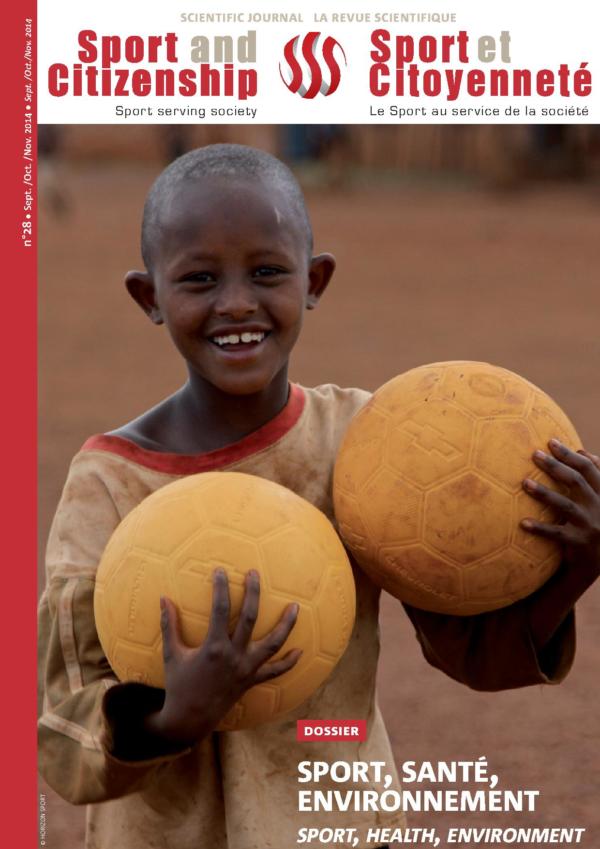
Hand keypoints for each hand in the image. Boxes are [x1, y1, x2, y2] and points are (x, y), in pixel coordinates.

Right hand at [145, 569, 300, 745]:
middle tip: (254, 574)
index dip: (220, 588)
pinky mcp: (252, 681)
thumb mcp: (172, 654)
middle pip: (250, 618)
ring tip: (295, 607)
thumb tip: (163, 598)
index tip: (220, 571)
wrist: (190, 719)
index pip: (220, 609)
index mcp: (213, 647)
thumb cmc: (179, 685)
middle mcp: (234, 656)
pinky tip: (300, 651)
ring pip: (273, 644)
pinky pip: (275, 672)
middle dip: (253, 593)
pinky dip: (289, 662)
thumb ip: (169, 625)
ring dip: (286, 625)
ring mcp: (246, 669)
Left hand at [521, 439, 599, 579]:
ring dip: (544, 493)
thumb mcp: (598, 499)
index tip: (550, 441)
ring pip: (566, 506)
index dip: (570, 454)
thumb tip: (583, 451)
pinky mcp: (579, 543)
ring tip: (525, 482)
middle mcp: (599, 507)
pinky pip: (556, 534)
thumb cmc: (593, 522)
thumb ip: (593, 478)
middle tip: (535, 455)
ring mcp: (590, 526)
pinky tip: (523, 523)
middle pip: (577, 482)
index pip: (589, 468)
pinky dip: (540, 528)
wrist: (597, 560)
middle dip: (555, 466)